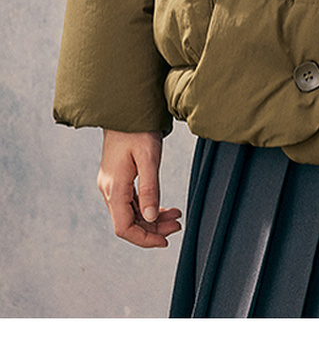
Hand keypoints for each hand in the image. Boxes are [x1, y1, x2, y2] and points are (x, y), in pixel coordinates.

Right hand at [97, 129, 181, 248]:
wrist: (125, 109)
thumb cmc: (138, 129)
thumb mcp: (149, 158)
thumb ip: (150, 189)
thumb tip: (151, 218)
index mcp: (114, 188)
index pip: (124, 227)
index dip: (144, 239)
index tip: (165, 241)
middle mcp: (109, 189)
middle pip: (128, 222)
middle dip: (153, 229)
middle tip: (178, 226)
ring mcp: (112, 184)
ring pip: (131, 213)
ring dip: (152, 218)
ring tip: (176, 217)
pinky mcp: (117, 178)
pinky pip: (131, 201)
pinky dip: (148, 206)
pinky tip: (164, 207)